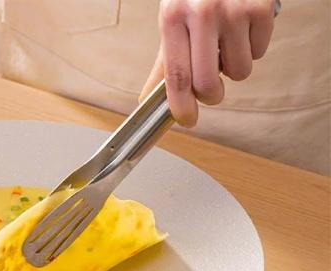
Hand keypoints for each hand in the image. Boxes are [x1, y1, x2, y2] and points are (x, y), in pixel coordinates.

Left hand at [140, 0, 275, 126]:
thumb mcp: (173, 18)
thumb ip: (164, 61)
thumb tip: (148, 100)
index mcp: (173, 17)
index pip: (176, 76)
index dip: (181, 106)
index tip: (187, 120)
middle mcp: (203, 12)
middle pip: (208, 82)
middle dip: (212, 95)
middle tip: (212, 89)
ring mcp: (235, 9)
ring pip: (239, 71)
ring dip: (235, 67)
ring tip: (227, 43)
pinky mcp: (262, 6)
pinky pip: (259, 52)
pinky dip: (253, 48)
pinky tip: (244, 28)